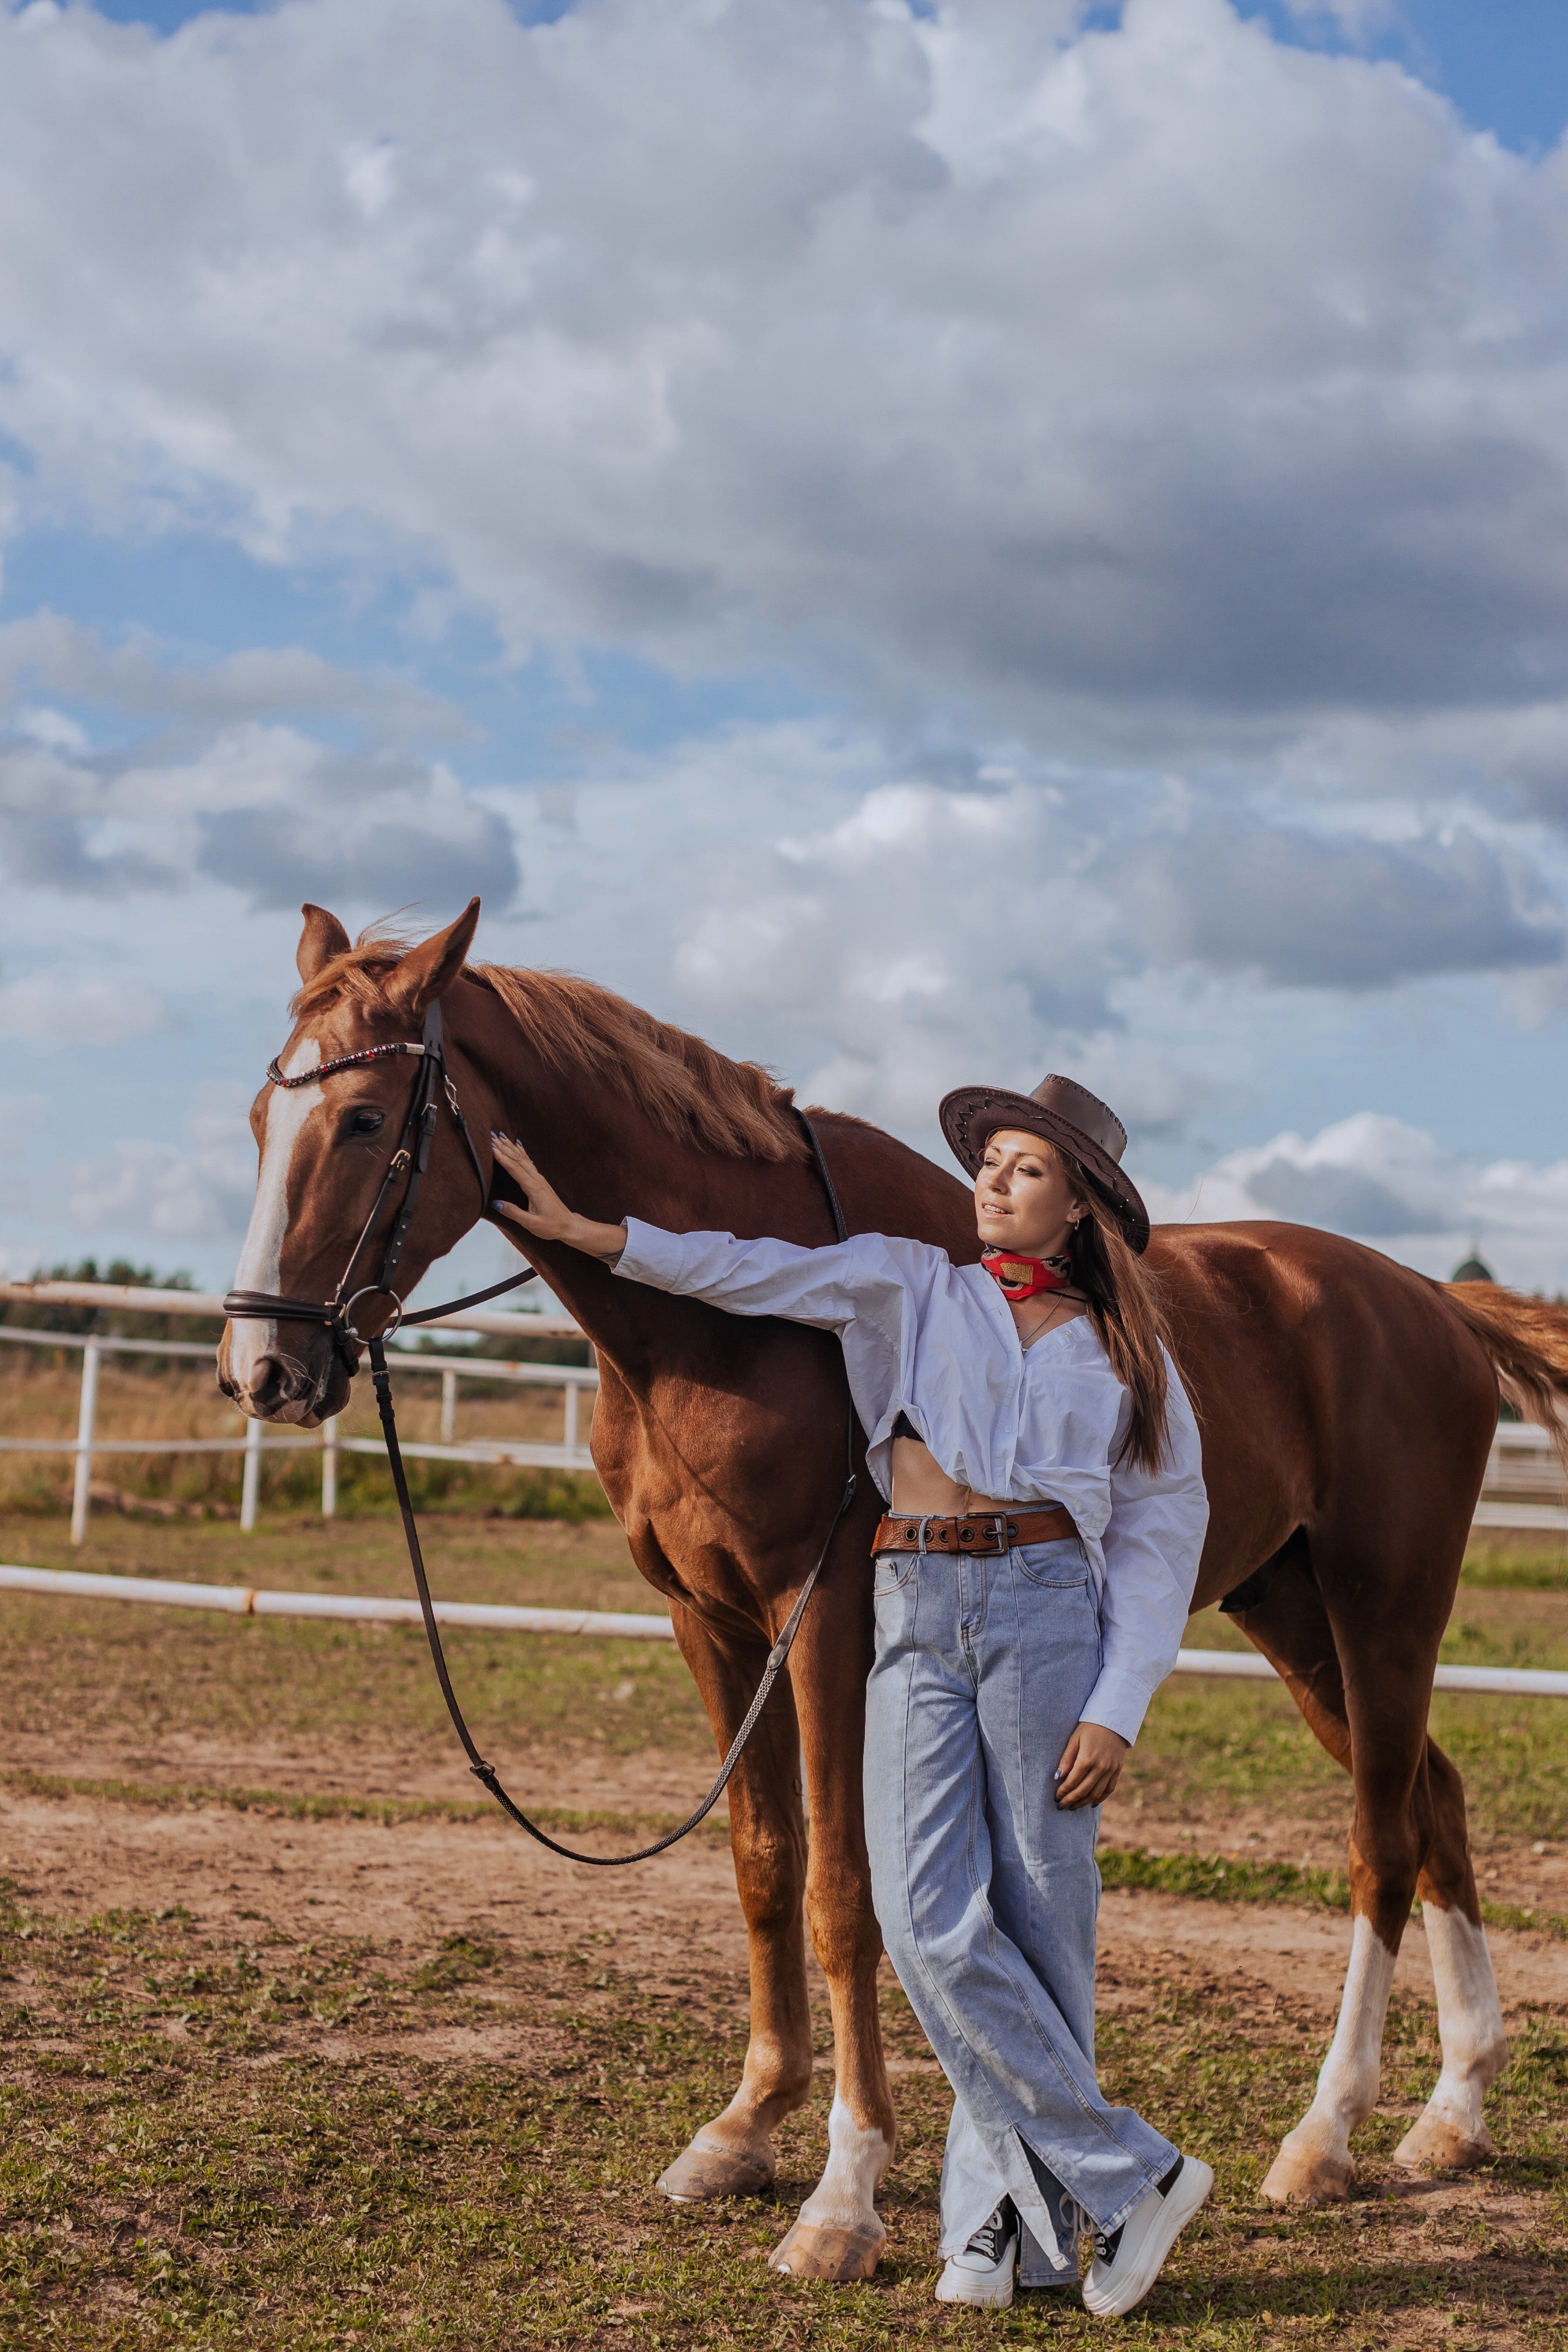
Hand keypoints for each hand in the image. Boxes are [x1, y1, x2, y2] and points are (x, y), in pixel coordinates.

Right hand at [489, 1133, 627, 1261]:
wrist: (568, 1225)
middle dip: (504, 1147)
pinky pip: (528, 1162)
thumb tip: (496, 1203)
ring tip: (501, 1136)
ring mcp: (540, 1179)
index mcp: (533, 1188)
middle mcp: (537, 1180)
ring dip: (511, 1147)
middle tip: (491, 1136)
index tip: (491, 1146)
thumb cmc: (551, 1226)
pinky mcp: (541, 1181)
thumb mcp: (531, 1223)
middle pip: (518, 1159)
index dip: (502, 1157)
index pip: (515, 1169)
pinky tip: (517, 1145)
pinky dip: (521, 1152)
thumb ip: (513, 1212)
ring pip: (523, 1159)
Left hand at [1054, 1720, 1128, 1809]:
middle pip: (1084, 1790)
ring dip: (1084, 1802)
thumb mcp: (1075, 1739)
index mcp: (1087, 1758)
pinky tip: (1092, 1803)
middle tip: (1062, 1806)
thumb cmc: (1090, 1728)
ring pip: (1097, 1793)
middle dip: (1071, 1800)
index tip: (1056, 1797)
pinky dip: (1101, 1798)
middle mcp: (1100, 1767)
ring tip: (1074, 1806)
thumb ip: (1066, 1759)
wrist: (1113, 1721)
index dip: (1063, 1791)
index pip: (1072, 1781)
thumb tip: (1058, 1777)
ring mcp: (1111, 1770)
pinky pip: (1109, 1789)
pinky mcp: (1118, 1770)